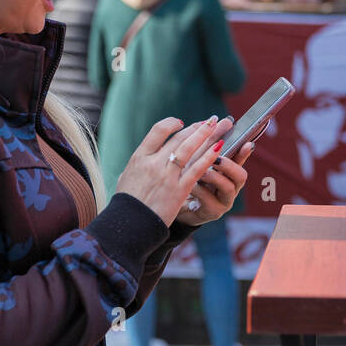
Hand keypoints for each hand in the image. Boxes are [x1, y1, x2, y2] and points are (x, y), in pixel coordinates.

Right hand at [115, 117, 230, 225]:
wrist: (129, 225)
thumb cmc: (127, 203)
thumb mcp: (126, 178)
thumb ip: (138, 165)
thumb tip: (142, 159)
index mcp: (139, 157)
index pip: (158, 131)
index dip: (172, 123)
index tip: (182, 123)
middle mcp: (153, 163)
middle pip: (179, 138)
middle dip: (198, 127)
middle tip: (211, 119)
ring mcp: (167, 176)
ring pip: (190, 149)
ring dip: (207, 135)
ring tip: (219, 126)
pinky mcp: (179, 189)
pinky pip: (197, 169)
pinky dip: (209, 157)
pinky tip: (219, 149)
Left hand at [176, 139, 255, 226]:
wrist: (172, 205)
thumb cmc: (185, 179)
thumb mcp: (195, 161)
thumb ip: (205, 145)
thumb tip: (216, 121)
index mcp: (228, 172)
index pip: (241, 159)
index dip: (245, 152)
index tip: (247, 143)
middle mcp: (231, 186)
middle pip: (241, 175)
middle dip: (229, 164)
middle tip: (215, 158)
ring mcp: (224, 201)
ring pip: (228, 188)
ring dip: (213, 176)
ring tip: (198, 172)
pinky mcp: (213, 212)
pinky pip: (209, 200)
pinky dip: (198, 190)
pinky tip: (188, 186)